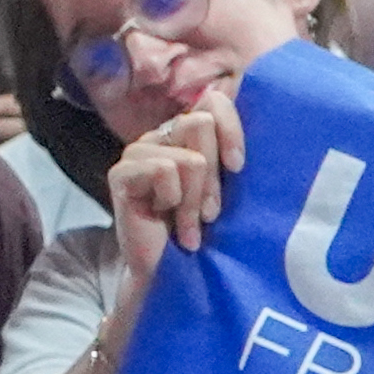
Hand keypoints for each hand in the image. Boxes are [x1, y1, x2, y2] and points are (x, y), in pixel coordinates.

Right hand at [101, 92, 245, 292]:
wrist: (171, 272)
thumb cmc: (201, 230)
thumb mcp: (226, 187)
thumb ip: (230, 153)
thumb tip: (253, 126)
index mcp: (186, 133)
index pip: (213, 101)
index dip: (231, 130)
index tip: (236, 168)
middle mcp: (160, 136)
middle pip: (200, 124)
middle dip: (212, 176)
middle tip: (209, 212)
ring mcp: (138, 152)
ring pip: (188, 158)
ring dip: (194, 200)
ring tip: (189, 224)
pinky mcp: (121, 173)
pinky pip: (164, 171)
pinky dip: (173, 202)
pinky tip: (164, 219)